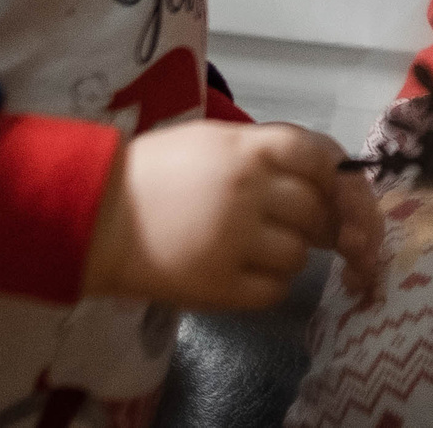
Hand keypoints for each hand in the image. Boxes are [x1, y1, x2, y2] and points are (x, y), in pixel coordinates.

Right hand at [82, 120, 384, 309]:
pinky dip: (270, 284)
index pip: (321, 156)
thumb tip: (329, 178)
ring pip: (299, 254)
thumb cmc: (156, 173)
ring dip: (289, 253)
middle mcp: (249, 191)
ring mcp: (235, 240)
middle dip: (314, 221)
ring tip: (255, 247)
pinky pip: (275, 290)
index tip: (335, 192)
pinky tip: (246, 272)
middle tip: (292, 225)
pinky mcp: (220, 286)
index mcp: (247, 149)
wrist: (95, 216)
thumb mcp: (213, 142)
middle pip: (315, 210)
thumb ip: (268, 153)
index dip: (337, 177)